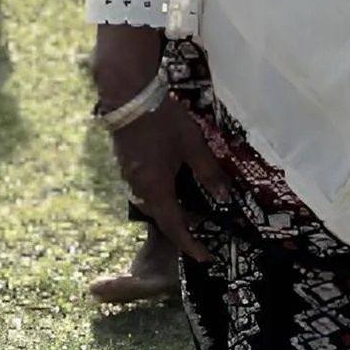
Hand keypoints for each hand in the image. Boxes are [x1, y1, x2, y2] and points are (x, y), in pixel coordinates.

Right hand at [95, 27, 230, 262]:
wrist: (127, 93)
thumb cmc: (162, 118)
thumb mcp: (192, 144)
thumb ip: (208, 171)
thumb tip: (224, 196)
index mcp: (157, 187)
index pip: (174, 225)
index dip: (189, 243)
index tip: (203, 256)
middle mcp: (139, 186)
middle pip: (160, 215)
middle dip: (180, 224)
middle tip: (200, 226)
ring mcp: (128, 173)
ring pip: (150, 200)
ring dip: (169, 206)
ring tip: (188, 202)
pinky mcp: (125, 161)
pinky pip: (143, 185)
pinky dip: (159, 190)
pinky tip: (171, 178)